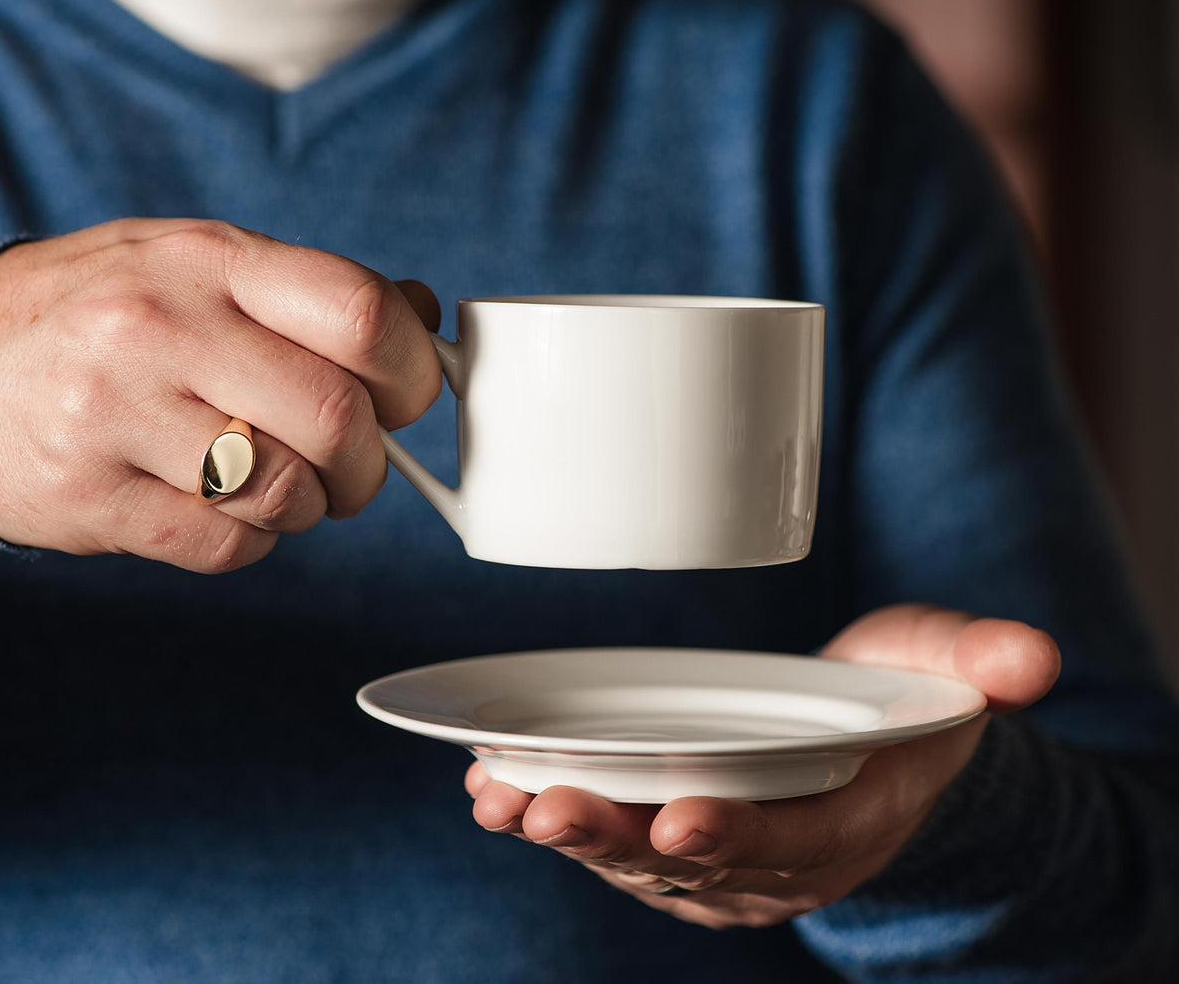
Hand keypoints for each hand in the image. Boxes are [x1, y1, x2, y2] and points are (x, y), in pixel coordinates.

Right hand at [0, 218, 440, 569]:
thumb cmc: (102, 314)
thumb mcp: (198, 265)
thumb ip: (306, 292)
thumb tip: (424, 319)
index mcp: (207, 260)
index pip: (359, 313)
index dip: (413, 371)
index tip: (406, 398)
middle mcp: (161, 327)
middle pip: (336, 418)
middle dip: (368, 463)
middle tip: (350, 469)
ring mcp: (117, 413)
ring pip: (283, 491)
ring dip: (306, 507)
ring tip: (274, 485)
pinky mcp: (89, 495)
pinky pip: (224, 546)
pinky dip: (248, 542)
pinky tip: (220, 511)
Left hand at [467, 605, 1060, 927]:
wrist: (870, 754)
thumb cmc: (900, 708)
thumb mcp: (947, 677)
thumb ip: (980, 664)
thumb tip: (1028, 658)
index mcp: (845, 825)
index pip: (790, 843)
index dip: (737, 836)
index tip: (680, 817)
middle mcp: (774, 862)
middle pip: (688, 863)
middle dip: (615, 839)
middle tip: (549, 807)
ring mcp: (719, 862)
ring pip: (633, 859)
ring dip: (564, 831)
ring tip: (499, 799)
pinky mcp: (673, 845)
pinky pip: (609, 841)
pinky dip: (550, 818)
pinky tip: (492, 792)